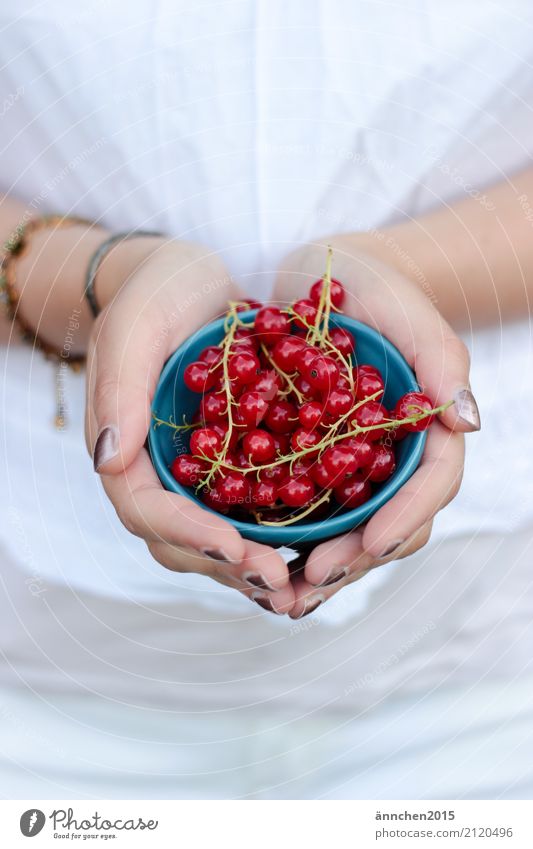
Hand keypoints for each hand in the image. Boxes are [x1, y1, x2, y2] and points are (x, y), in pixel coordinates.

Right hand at [85, 239, 294, 613]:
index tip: (234, 546)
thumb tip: (108, 458)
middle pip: (181, 540)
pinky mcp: (230, 465)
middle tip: (279, 582)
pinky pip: (248, 512)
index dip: (187, 533)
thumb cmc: (158, 292)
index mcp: (125, 447)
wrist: (192, 279)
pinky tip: (316, 549)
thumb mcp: (136, 326)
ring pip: (215, 538)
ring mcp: (194, 473)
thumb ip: (119, 387)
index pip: (145, 508)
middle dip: (228, 566)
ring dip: (253, 568)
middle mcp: (157, 471)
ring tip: (300, 587)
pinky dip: (276, 538)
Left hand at [273, 236, 478, 617]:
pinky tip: (259, 564)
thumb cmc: (370, 284)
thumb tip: (467, 420)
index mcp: (427, 425)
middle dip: (357, 557)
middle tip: (312, 581)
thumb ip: (440, 358)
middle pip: (392, 521)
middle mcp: (396, 455)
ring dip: (323, 566)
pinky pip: (310, 513)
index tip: (369, 545)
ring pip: (352, 530)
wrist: (319, 277)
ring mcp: (357, 465)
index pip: (432, 482)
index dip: (405, 516)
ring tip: (284, 593)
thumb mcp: (402, 306)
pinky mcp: (315, 464)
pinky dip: (289, 544)